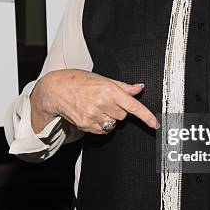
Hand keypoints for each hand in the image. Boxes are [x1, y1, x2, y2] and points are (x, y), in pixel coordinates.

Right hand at [30, 69, 157, 133]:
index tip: (154, 124)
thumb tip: (140, 87)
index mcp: (108, 89)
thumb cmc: (79, 81)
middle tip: (105, 101)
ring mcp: (93, 115)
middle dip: (118, 110)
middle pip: (123, 116)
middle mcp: (101, 103)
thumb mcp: (102, 79)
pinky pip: (102, 130)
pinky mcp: (85, 125)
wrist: (55, 89)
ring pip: (112, 124)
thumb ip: (123, 86)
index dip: (145, 116)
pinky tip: (90, 114)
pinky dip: (99, 125)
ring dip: (109, 118)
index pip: (132, 105)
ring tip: (96, 107)